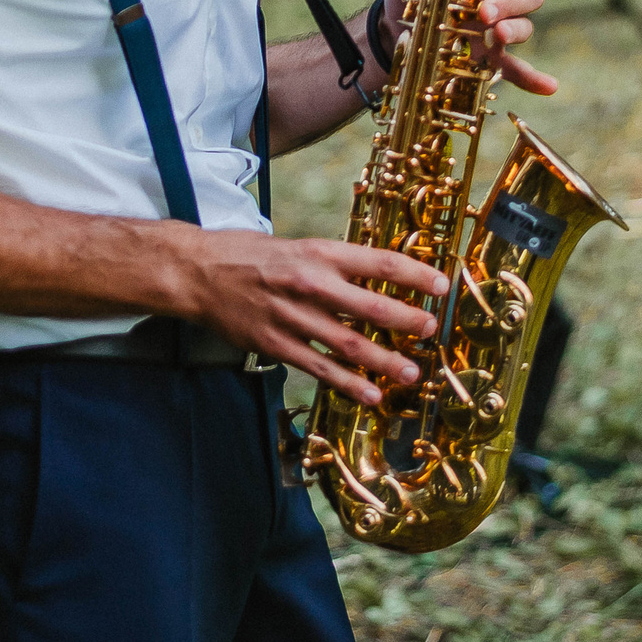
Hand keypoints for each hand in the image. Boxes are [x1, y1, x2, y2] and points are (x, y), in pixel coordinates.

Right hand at [185, 231, 447, 407]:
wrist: (199, 272)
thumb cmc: (249, 255)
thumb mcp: (297, 246)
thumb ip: (333, 265)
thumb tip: (376, 279)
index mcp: (319, 252)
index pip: (380, 262)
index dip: (416, 275)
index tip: (442, 285)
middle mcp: (311, 284)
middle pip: (372, 306)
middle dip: (408, 321)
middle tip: (431, 331)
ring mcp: (294, 317)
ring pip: (350, 344)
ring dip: (385, 361)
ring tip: (411, 373)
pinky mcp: (277, 344)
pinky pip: (320, 368)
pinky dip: (348, 383)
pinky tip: (371, 395)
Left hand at [381, 0, 562, 97]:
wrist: (397, 31)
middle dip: (511, 3)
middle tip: (486, 12)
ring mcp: (498, 30)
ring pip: (524, 27)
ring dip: (515, 31)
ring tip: (497, 36)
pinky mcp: (491, 58)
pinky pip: (517, 69)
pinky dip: (533, 78)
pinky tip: (550, 87)